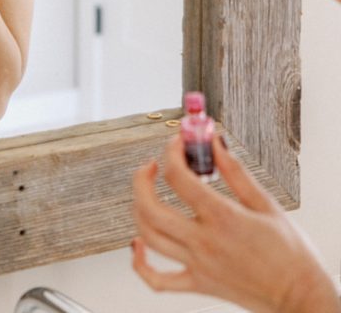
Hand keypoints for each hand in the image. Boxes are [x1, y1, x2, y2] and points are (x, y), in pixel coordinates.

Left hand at [132, 134, 336, 312]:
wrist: (300, 297)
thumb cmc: (290, 253)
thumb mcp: (266, 203)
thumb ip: (235, 171)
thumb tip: (214, 142)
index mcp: (223, 217)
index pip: (179, 177)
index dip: (172, 152)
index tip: (178, 142)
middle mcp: (205, 242)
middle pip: (151, 208)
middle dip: (141, 179)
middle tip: (151, 165)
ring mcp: (198, 265)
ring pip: (149, 237)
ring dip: (138, 209)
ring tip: (146, 193)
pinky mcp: (198, 285)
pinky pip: (157, 280)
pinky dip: (139, 263)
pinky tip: (138, 244)